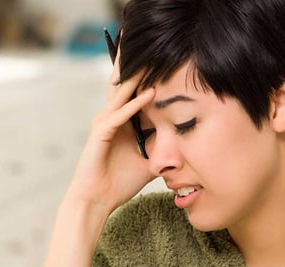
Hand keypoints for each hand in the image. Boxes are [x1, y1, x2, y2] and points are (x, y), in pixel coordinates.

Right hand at [65, 47, 156, 213]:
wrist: (98, 201)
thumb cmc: (120, 182)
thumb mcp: (150, 161)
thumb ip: (163, 147)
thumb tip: (185, 142)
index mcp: (122, 123)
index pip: (135, 94)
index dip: (147, 77)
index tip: (163, 61)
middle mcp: (111, 119)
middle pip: (124, 87)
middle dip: (135, 67)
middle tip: (147, 47)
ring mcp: (104, 125)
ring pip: (121, 95)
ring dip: (136, 79)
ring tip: (150, 60)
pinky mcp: (99, 135)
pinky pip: (118, 116)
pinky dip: (133, 105)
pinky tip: (148, 94)